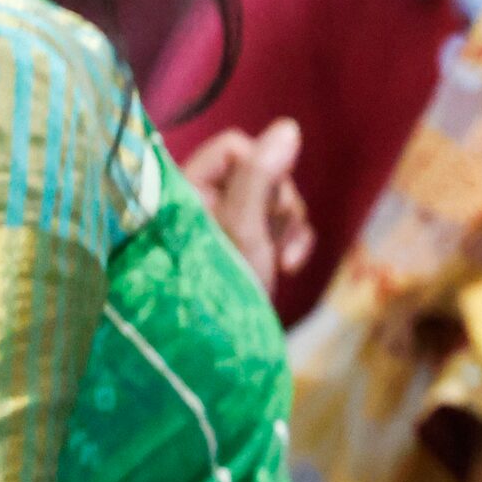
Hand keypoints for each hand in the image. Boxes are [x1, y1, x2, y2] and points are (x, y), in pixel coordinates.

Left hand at [180, 120, 312, 294]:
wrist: (230, 354)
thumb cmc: (223, 290)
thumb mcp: (243, 230)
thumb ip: (260, 176)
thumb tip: (287, 126)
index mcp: (188, 192)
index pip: (233, 147)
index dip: (259, 168)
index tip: (264, 202)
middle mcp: (205, 204)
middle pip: (261, 170)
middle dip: (278, 202)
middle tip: (270, 236)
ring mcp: (230, 227)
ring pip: (277, 198)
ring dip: (289, 226)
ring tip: (280, 260)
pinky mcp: (252, 248)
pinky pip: (285, 225)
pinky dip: (294, 242)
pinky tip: (288, 267)